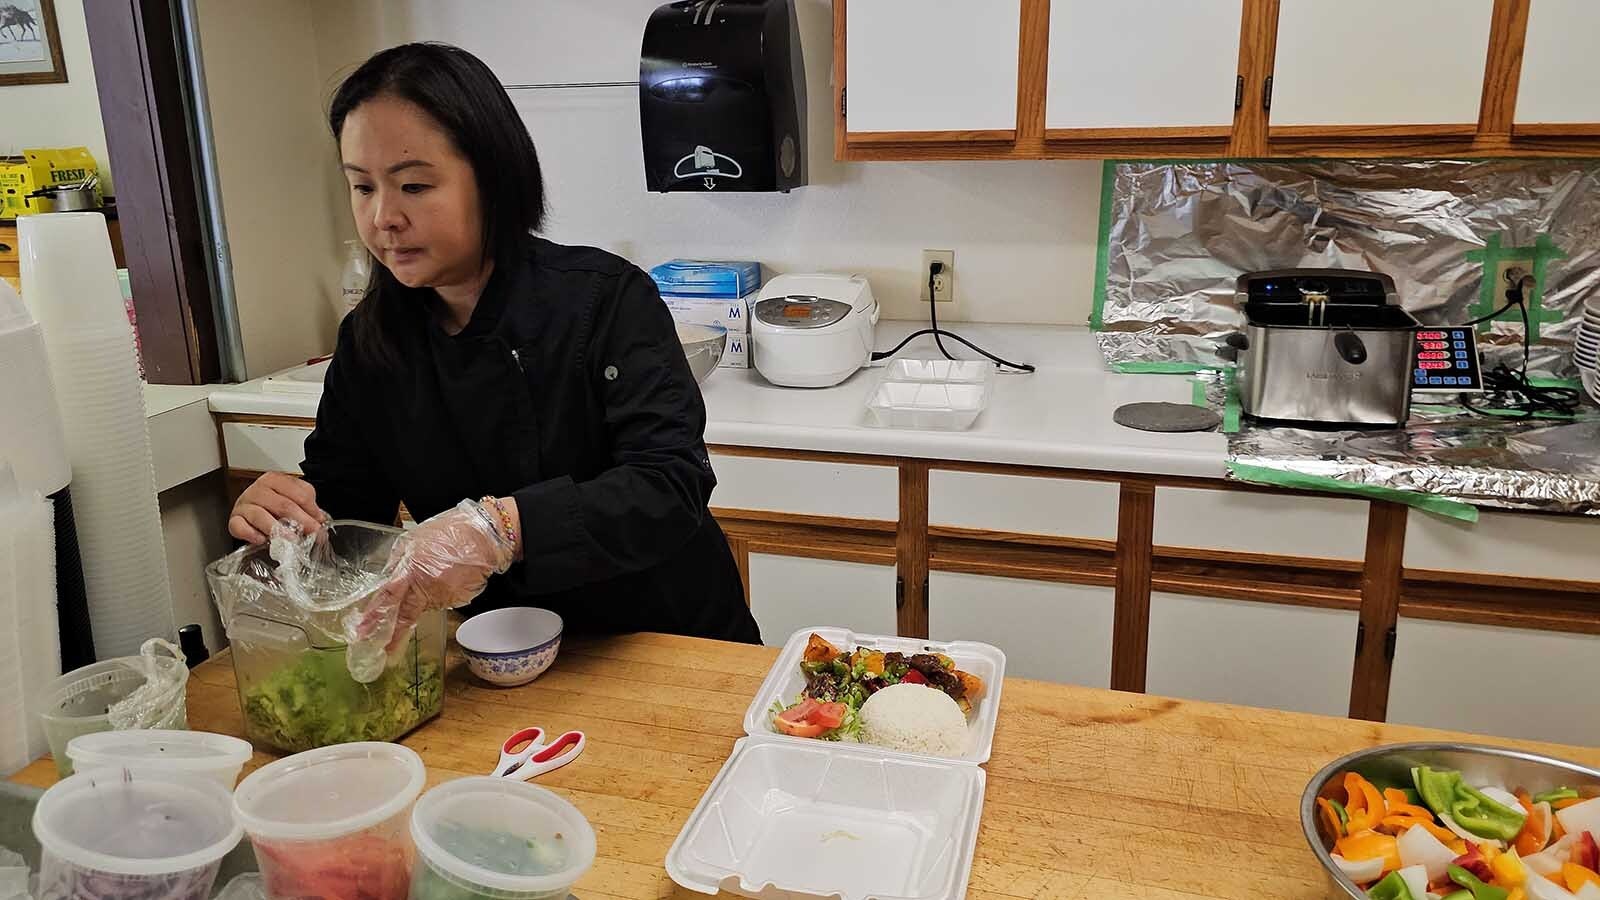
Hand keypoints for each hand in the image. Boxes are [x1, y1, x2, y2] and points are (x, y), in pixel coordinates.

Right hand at [230, 472, 324, 542]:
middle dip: (301, 521)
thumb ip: (307, 507)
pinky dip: (251, 534)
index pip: (298, 494)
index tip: (319, 522)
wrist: (248, 510)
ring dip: (278, 529)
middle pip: (283, 505)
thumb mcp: (292, 499)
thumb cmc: (272, 504)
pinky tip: (262, 539)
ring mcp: (244, 504)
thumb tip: (319, 520)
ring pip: (260, 515)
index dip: (311, 509)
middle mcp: (258, 490)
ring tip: (291, 539)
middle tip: (312, 532)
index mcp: (275, 480)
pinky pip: (240, 526)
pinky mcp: (234, 520)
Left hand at [359, 498, 517, 650]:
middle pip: (406, 615)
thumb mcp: (415, 539)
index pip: (388, 597)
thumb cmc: (451, 531)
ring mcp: (444, 596)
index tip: (363, 632)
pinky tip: (451, 575)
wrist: (485, 534)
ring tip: (440, 574)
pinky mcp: (458, 599)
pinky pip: (444, 600)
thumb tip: (390, 578)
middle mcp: (426, 587)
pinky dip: (442, 592)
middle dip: (395, 634)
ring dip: (426, 597)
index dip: (374, 615)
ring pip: (427, 604)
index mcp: (411, 569)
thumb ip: (400, 561)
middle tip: (385, 650)